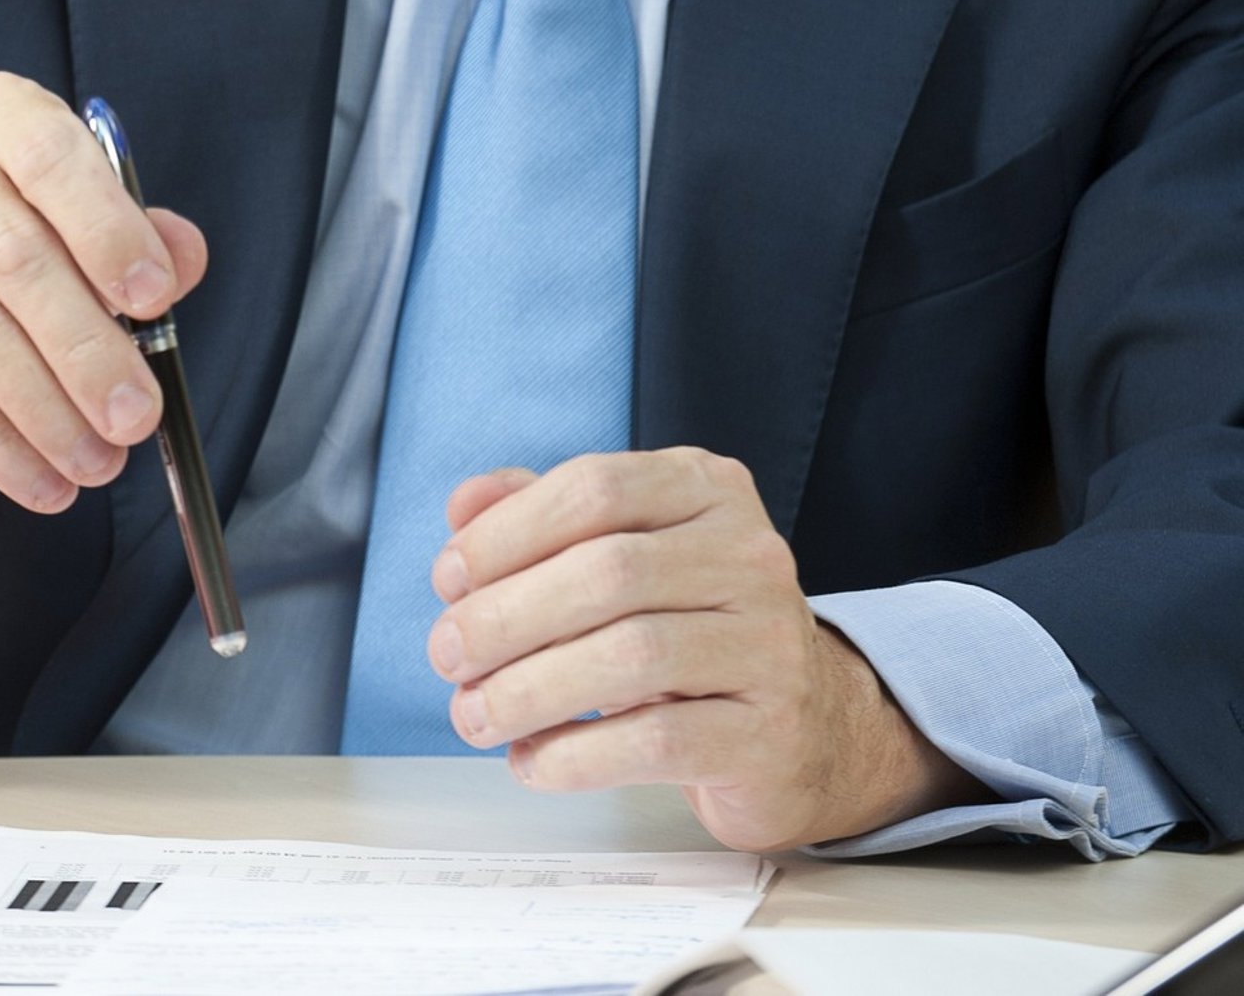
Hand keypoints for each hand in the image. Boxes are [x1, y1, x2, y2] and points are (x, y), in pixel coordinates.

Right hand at [0, 75, 206, 516]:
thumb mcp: (45, 204)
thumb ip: (121, 226)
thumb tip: (182, 257)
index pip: (53, 157)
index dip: (108, 229)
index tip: (156, 298)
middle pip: (17, 259)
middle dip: (87, 349)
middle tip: (135, 415)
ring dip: (44, 409)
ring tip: (94, 461)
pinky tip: (35, 475)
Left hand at [425, 449, 980, 849]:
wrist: (801, 728)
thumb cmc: (689, 628)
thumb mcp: (623, 551)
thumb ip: (543, 518)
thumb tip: (463, 506)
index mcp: (706, 488)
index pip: (595, 487)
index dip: (508, 532)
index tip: (448, 579)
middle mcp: (748, 554)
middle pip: (608, 571)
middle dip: (507, 616)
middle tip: (447, 655)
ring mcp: (769, 643)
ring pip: (632, 655)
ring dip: (532, 690)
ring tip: (476, 716)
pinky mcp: (768, 733)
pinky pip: (659, 741)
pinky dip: (578, 755)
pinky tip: (533, 762)